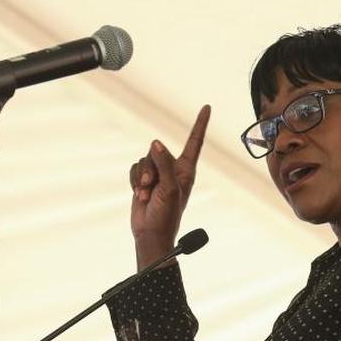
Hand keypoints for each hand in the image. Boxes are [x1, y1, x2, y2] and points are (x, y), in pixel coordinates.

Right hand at [129, 105, 210, 266]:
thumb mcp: (169, 188)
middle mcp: (173, 169)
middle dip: (149, 168)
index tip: (207, 107)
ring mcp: (157, 174)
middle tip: (150, 187)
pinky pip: (134, 168)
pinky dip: (133, 181)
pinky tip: (139, 195)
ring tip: (145, 194)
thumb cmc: (166, 215)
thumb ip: (163, 164)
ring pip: (143, 160)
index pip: (194, 142)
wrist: (150, 232)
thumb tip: (156, 143)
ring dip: (140, 177)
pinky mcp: (143, 180)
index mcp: (186, 170)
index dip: (200, 124)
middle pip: (157, 151)